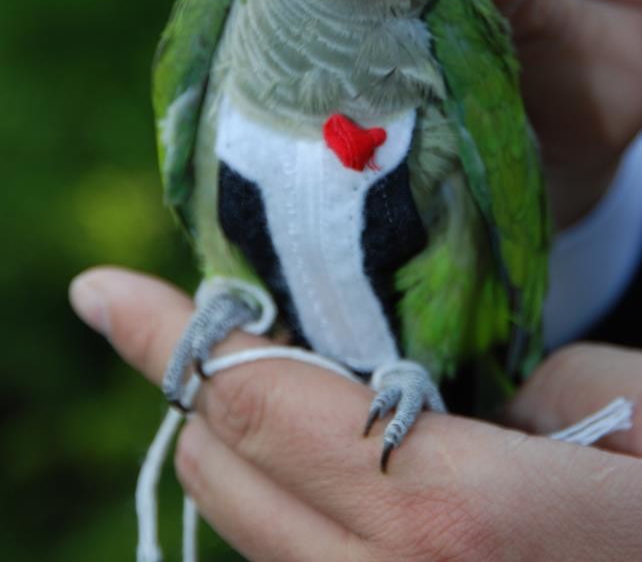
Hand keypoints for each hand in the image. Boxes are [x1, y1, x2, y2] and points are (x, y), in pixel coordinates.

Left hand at [70, 268, 641, 561]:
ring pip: (250, 528)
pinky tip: (349, 454)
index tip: (103, 292)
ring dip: (247, 443)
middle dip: (205, 385)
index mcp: (450, 516)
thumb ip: (513, 383)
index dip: (171, 336)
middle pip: (224, 473)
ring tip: (299, 382)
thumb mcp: (630, 406)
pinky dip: (293, 498)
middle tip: (237, 318)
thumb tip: (438, 386)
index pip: (259, 403)